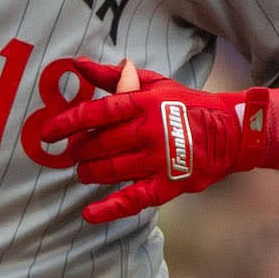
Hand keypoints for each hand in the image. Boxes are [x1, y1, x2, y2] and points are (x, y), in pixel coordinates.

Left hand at [26, 58, 266, 223]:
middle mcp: (150, 131)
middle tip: (72, 153)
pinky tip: (89, 213)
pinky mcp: (168, 185)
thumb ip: (115, 77)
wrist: (230, 132)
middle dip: (80, 151)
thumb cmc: (185, 105)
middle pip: (100, 144)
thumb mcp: (154, 84)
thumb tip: (78, 64)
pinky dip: (109, 208)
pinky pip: (132, 200)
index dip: (68, 123)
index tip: (47, 134)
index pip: (98, 112)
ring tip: (84, 171)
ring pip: (111, 170)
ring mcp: (159, 160)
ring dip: (90, 172)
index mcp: (145, 103)